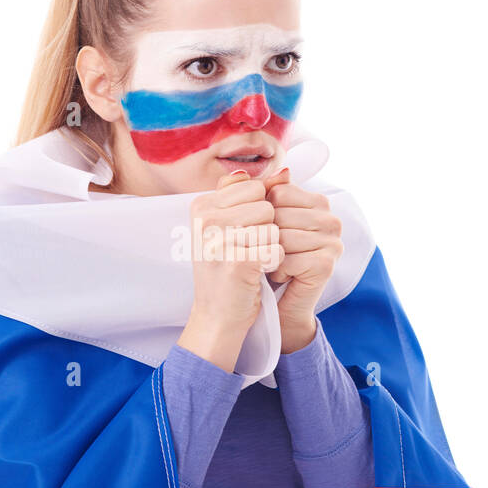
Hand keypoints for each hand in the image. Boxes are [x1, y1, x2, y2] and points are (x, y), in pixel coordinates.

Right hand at [176, 169, 283, 371]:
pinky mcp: (237, 262)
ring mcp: (219, 240)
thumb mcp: (232, 225)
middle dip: (266, 229)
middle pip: (265, 206)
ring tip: (250, 261)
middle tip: (246, 250)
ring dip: (270, 246)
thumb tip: (286, 172)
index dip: (259, 211)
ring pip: (273, 227)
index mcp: (201, 205)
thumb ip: (254, 195)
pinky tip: (255, 273)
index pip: (254, 187)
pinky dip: (273, 264)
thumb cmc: (226, 268)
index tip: (243, 233)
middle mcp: (205, 219)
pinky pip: (276, 249)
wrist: (216, 315)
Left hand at [263, 167, 343, 352]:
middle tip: (267, 250)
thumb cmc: (266, 258)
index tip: (264, 231)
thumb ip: (253, 193)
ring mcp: (333, 242)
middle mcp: (331, 219)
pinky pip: (287, 258)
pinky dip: (275, 269)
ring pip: (282, 236)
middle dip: (264, 235)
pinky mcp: (327, 265)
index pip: (278, 192)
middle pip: (280, 213)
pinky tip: (279, 276)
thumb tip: (253, 169)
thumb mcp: (258, 221)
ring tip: (272, 262)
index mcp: (318, 202)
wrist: (275, 303)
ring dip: (268, 253)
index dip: (261, 212)